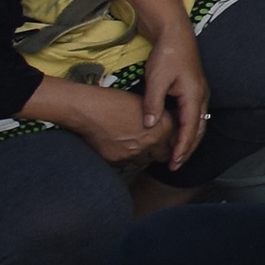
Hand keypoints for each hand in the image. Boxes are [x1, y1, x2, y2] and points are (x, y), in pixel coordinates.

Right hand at [44, 81, 161, 165]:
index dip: (170, 142)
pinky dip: (124, 157)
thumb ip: (158, 120)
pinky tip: (117, 144)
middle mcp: (151, 142)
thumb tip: (162, 127)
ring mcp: (133, 153)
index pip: (176, 142)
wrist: (88, 108)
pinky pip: (125, 163)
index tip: (166, 141)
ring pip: (143, 160)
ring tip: (131, 142)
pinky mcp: (116, 160)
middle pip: (162, 156)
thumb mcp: (145, 105)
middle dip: (158, 151)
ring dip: (141, 155)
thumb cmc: (114, 101)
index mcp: (162, 127)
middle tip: (150, 144)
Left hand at [142, 40, 209, 173]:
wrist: (176, 36)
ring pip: (198, 124)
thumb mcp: (156, 79)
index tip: (174, 163)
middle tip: (175, 166)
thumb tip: (150, 126)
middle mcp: (201, 97)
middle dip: (188, 149)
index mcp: (194, 96)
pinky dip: (188, 130)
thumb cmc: (167, 55)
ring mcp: (200, 94)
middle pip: (198, 130)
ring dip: (189, 141)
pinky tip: (178, 136)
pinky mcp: (195, 91)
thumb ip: (153, 103)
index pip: (189, 129)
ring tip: (177, 156)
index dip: (182, 147)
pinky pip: (195, 116)